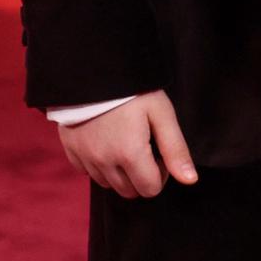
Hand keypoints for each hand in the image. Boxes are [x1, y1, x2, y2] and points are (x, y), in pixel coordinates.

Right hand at [57, 90, 197, 196]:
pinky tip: (104, 143)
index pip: (150, 189)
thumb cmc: (132, 89)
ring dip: (119, 173)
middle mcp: (105, 162)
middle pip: (129, 192)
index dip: (160, 175)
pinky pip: (86, 172)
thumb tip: (189, 180)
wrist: (91, 69)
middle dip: (140, 177)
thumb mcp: (161, 114)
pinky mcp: (71, 150)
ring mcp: (85, 157)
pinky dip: (98, 165)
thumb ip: (175, 149)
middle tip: (143, 149)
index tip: (158, 154)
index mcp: (130, 154)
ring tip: (123, 144)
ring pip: (107, 185)